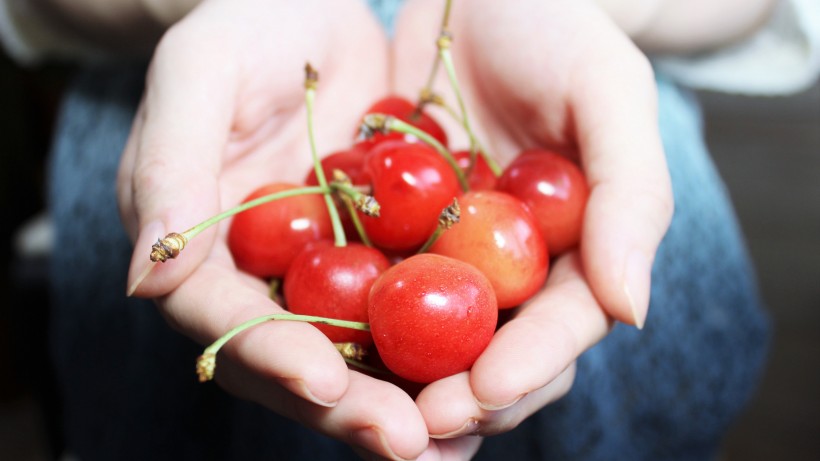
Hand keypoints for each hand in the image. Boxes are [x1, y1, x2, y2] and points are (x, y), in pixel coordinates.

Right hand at [117, 0, 430, 457]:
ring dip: (402, 402)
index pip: (222, 315)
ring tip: (452, 441)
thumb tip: (145, 282)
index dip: (267, 351)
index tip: (320, 378)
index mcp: (199, 246)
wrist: (314, 11)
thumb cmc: (246, 28)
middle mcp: (261, 276)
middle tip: (406, 442)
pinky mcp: (384, 259)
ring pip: (356, 355)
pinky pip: (409, 314)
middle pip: (294, 359)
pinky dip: (442, 352)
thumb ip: (168, 166)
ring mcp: (324, 275)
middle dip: (347, 404)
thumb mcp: (199, 73)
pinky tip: (486, 380)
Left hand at [392, 0, 672, 453]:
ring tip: (362, 407)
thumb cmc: (555, 30)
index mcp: (574, 249)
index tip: (487, 390)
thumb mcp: (607, 91)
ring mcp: (448, 258)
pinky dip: (347, 324)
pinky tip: (316, 347)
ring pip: (430, 343)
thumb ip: (630, 195)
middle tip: (417, 425)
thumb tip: (631, 311)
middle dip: (461, 397)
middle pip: (495, 356)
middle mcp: (512, 268)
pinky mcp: (388, 236)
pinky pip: (367, 288)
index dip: (530, 364)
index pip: (561, 325)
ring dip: (398, 384)